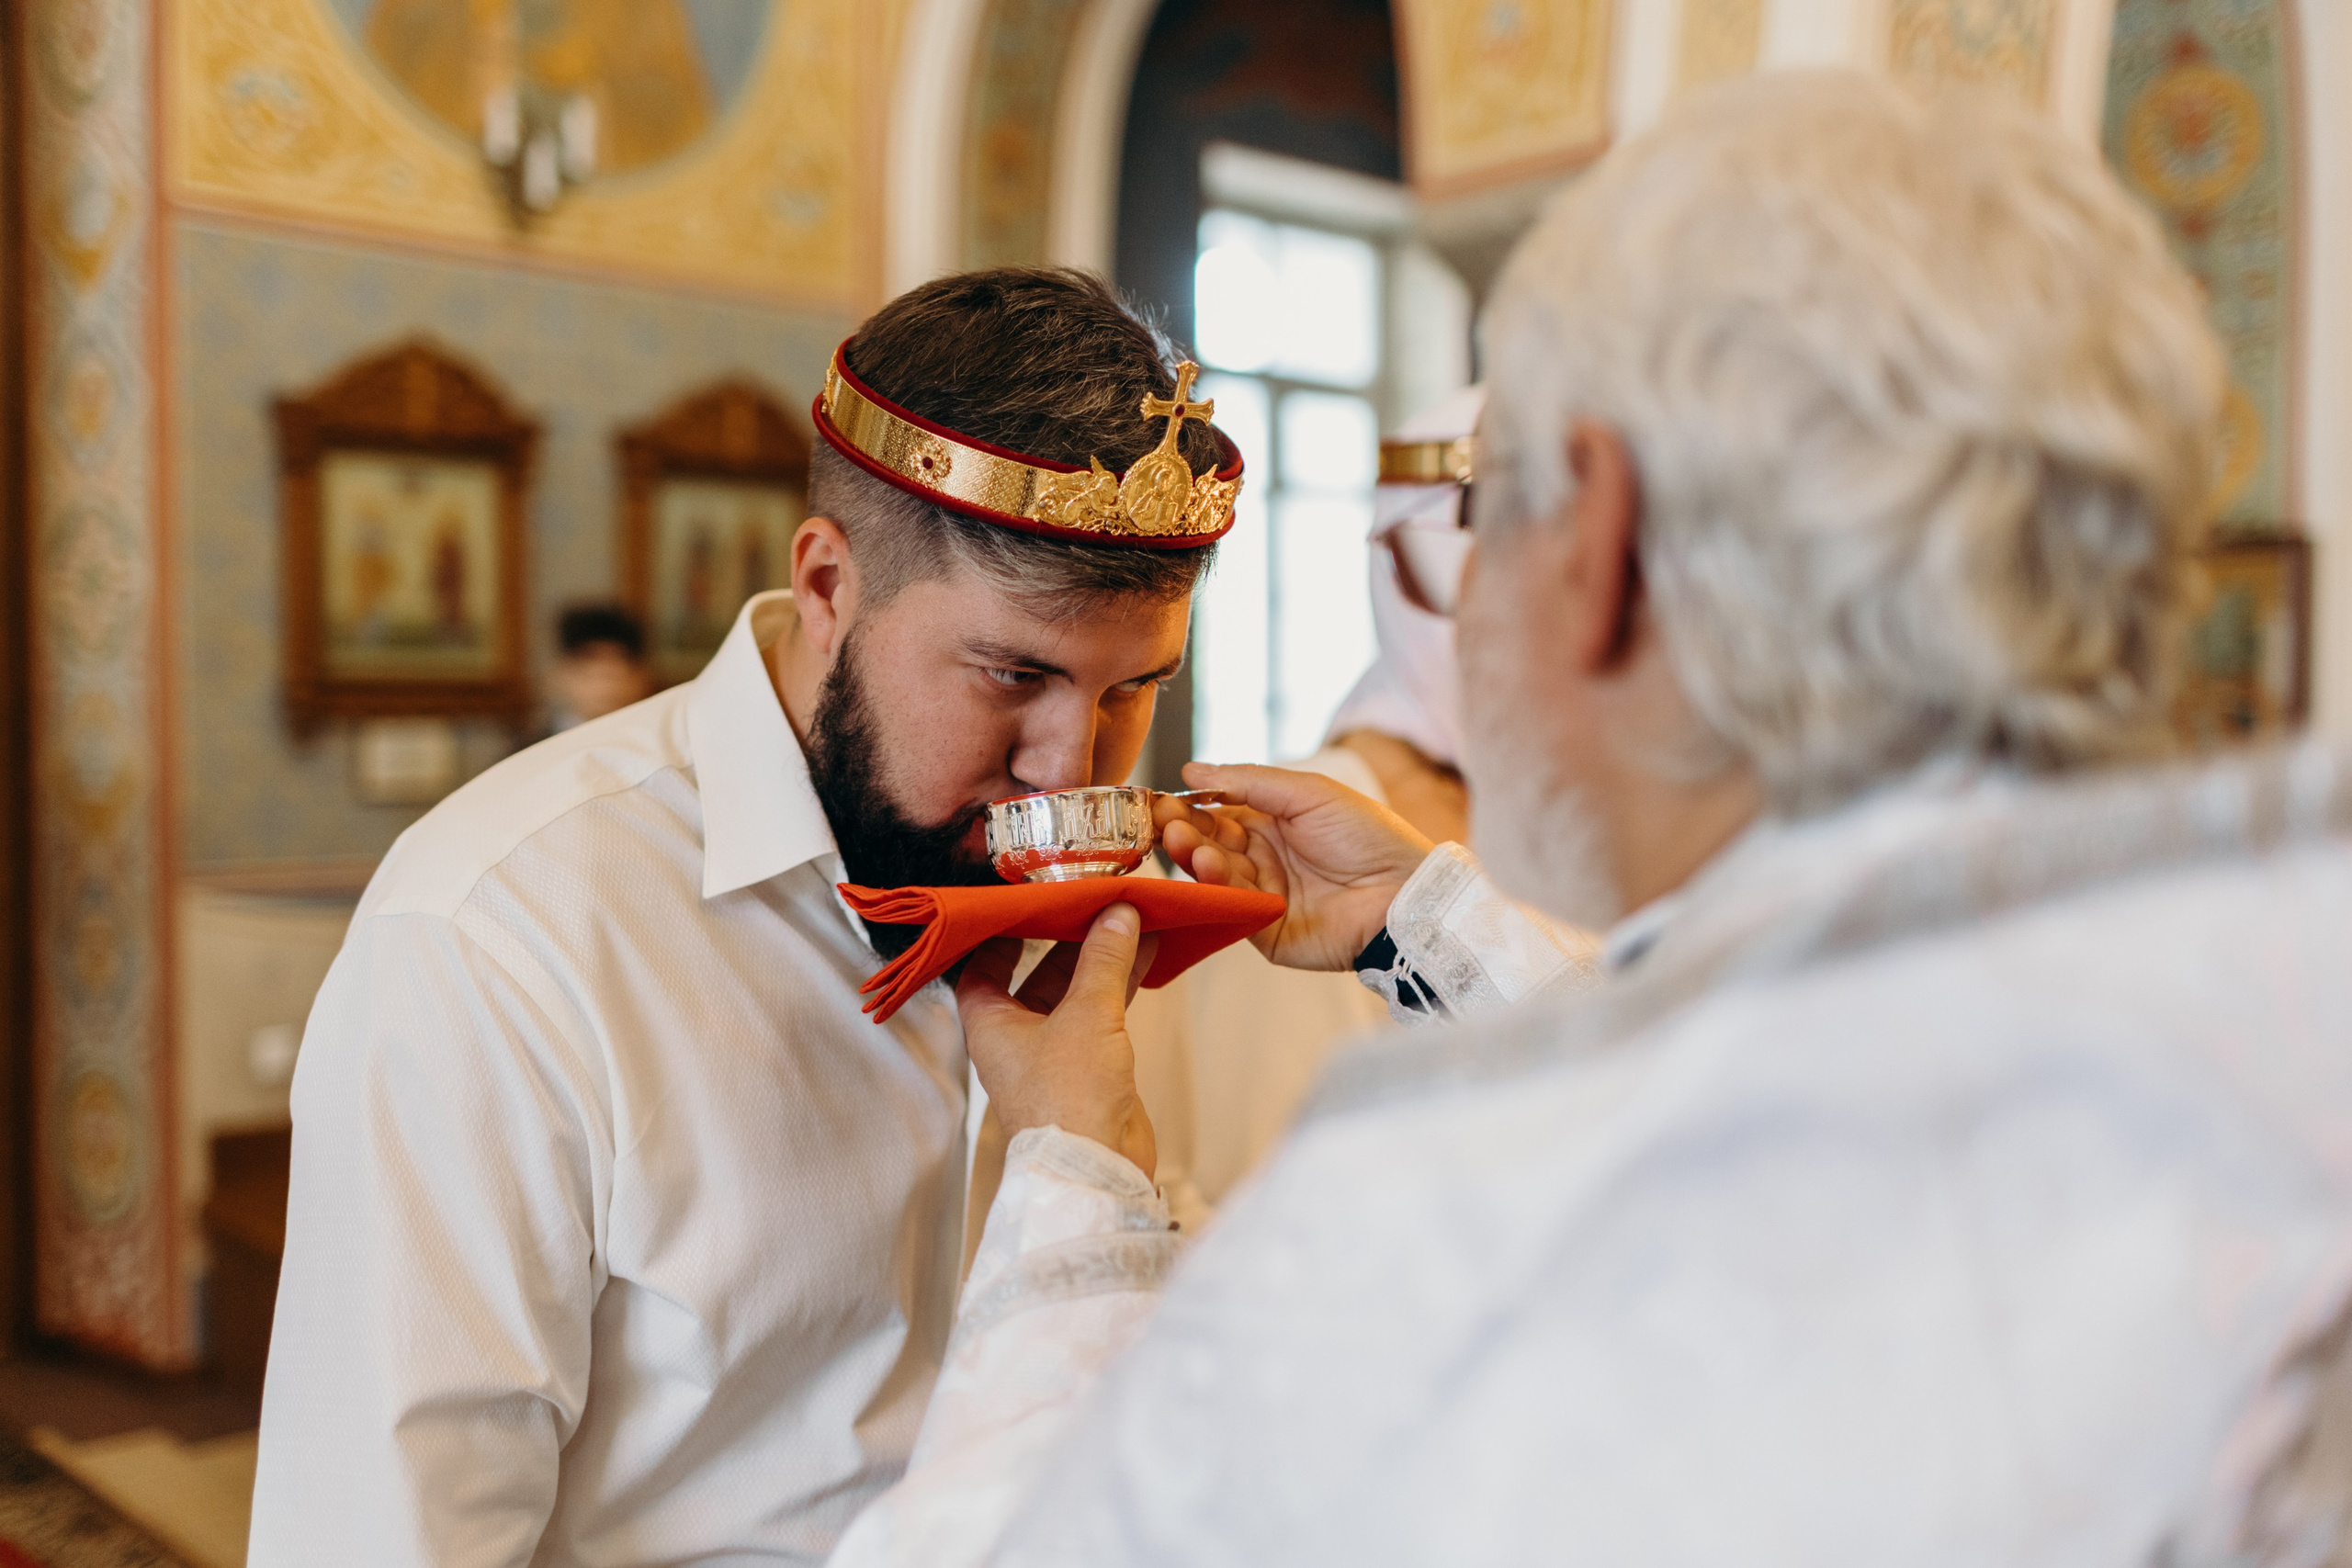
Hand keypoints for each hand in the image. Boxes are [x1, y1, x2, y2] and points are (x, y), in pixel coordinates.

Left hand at [955, 905, 1160, 1177]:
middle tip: (1091, 899)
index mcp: (991, 1025)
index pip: (981, 967)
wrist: (1097, 1168)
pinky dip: (1120, 984)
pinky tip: (1144, 954)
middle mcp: (1017, 1038)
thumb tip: (1117, 913)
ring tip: (1129, 917)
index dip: (1001, 934)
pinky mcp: (1090, 1066)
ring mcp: (1055, 1053)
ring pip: (1075, 992)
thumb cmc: (1068, 1100)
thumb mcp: (1085, 1015)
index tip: (1027, 902)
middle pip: (1035, 974)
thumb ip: (1103, 960)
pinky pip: (1101, 1012)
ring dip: (1100, 959)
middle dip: (1066, 939)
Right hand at [1155, 762, 1434, 971]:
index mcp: (1271, 825)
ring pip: (1214, 877)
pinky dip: (1216, 888)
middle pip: (1208, 846)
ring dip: (1196, 856)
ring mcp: (1262, 897)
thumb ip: (1248, 781)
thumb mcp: (1308, 792)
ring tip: (1185, 840)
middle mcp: (1262, 860)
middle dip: (1184, 831)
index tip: (1160, 799)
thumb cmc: (1368, 835)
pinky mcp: (1265, 930)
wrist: (1405, 892)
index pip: (1216, 814)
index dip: (1188, 807)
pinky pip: (1231, 910)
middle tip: (1163, 820)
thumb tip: (1191, 770)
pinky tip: (1208, 866)